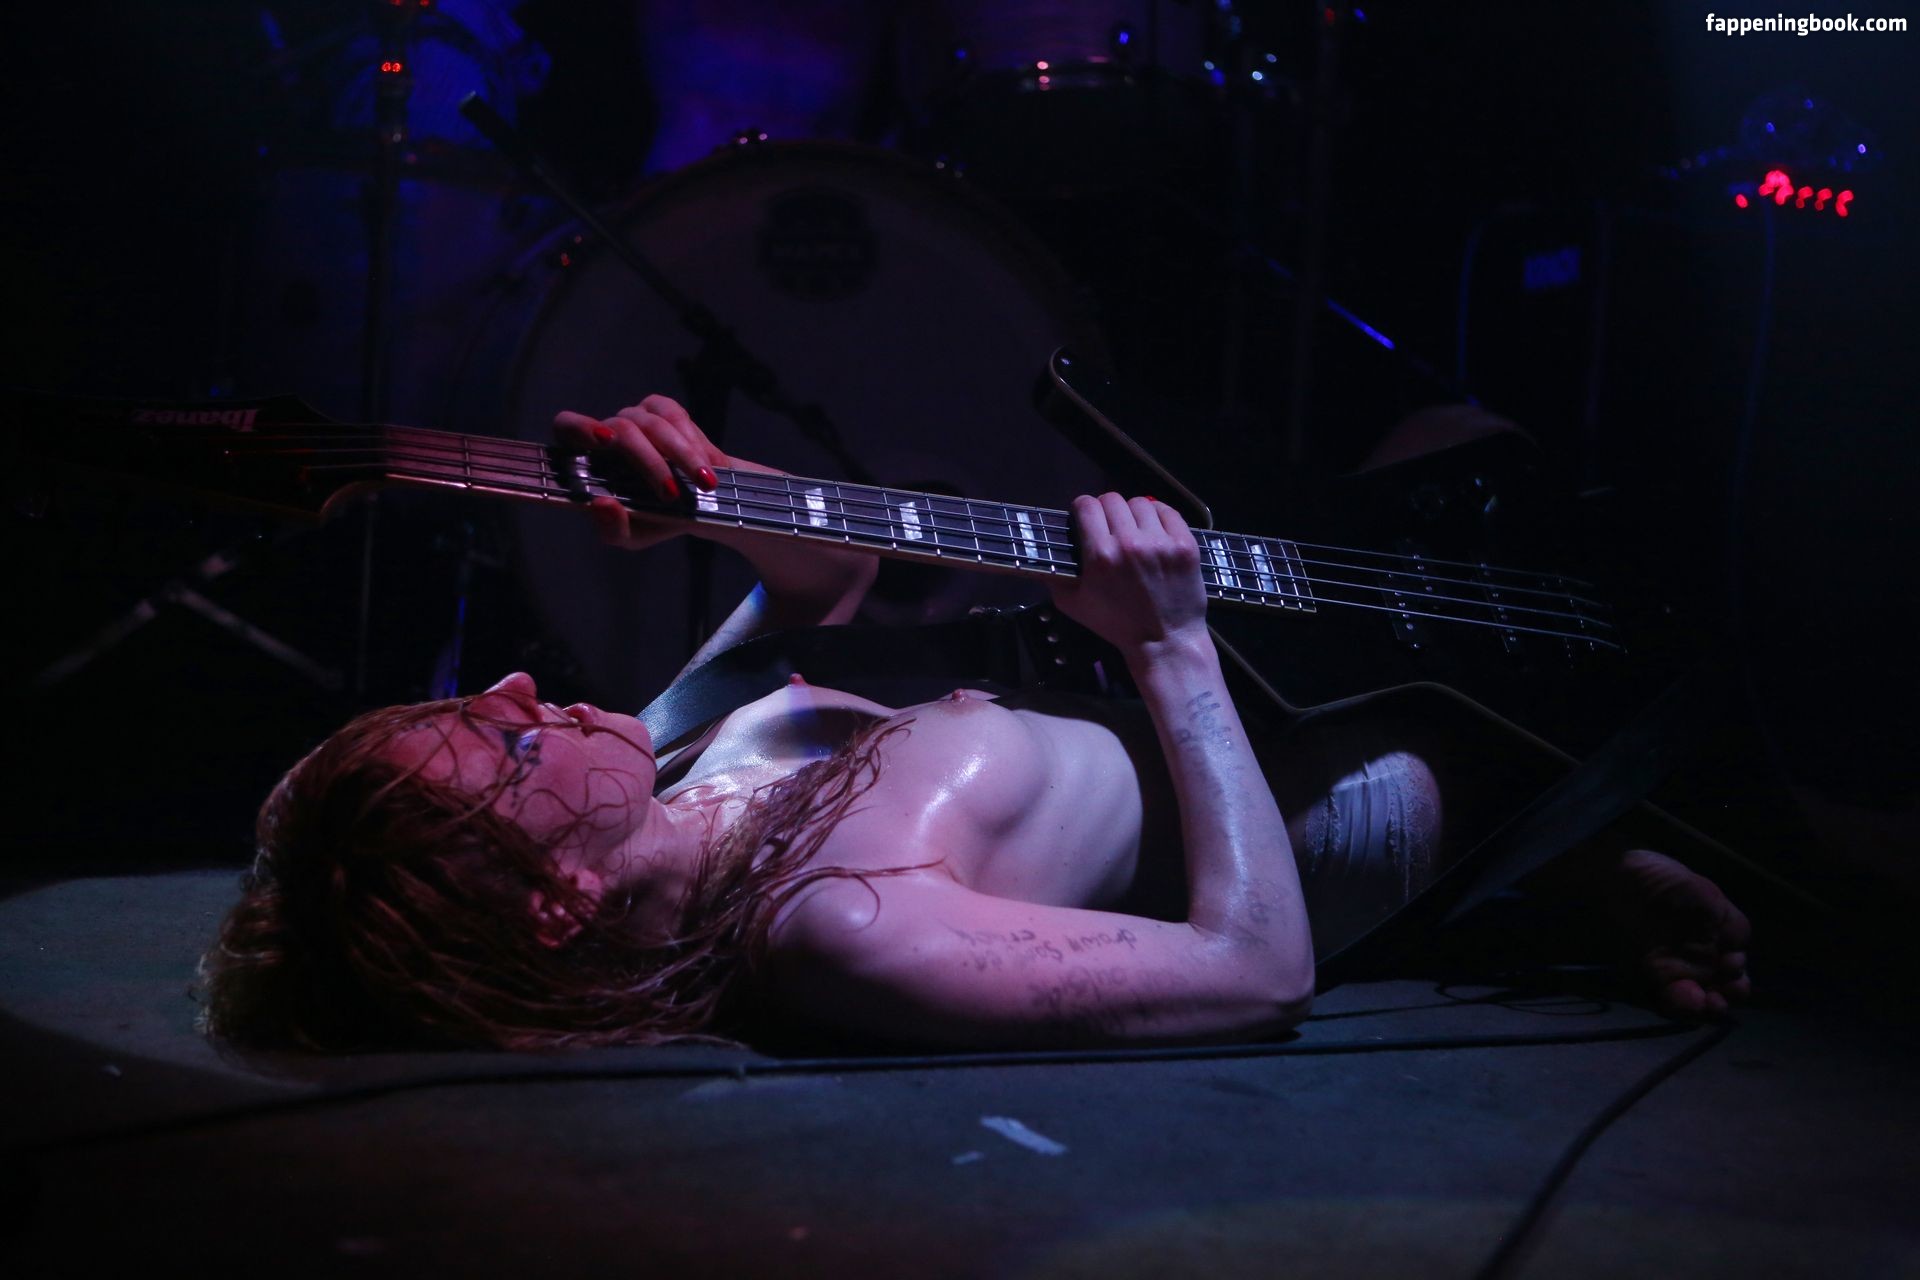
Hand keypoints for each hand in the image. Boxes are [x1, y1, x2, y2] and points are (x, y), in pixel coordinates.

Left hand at [553, 394, 733, 551]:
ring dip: (682, 457)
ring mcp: (635, 417)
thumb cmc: (653, 519)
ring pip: (653, 425)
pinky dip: (692, 443)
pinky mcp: (663, 409)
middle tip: (672, 494)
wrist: (696, 505)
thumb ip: (612, 528)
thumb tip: (601, 504)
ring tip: (704, 485)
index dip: (581, 427)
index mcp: (587, 458)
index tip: (606, 440)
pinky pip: (674, 416)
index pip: (567, 427)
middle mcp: (607, 432)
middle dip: (650, 464)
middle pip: (621, 430)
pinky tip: (705, 465)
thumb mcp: (632, 536)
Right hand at [1050, 493, 1207, 659]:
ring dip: (1132, 513)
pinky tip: (1153, 529)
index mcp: (1100, 556)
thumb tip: (1042, 553)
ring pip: (1140, 503)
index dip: (1082, 509)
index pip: (1086, 505)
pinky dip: (1158, 515)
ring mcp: (1161, 542)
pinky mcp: (1184, 544)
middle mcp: (1129, 543)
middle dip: (1105, 510)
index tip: (1085, 519)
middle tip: (1108, 526)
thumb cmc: (1117, 624)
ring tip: (1133, 529)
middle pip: (1111, 499)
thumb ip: (1053, 576)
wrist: (1165, 640)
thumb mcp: (1073, 605)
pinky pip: (1167, 511)